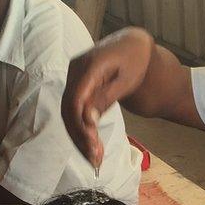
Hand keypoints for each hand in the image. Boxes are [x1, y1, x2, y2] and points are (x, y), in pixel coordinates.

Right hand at [62, 28, 153, 166]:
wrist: (133, 44)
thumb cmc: (135, 60)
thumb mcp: (127, 80)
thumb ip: (106, 97)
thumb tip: (88, 119)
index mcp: (90, 65)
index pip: (77, 99)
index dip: (81, 124)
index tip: (92, 145)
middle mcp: (75, 69)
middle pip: (69, 108)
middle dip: (80, 136)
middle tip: (95, 160)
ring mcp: (73, 76)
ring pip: (69, 111)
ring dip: (79, 136)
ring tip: (95, 158)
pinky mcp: (76, 84)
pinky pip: (73, 108)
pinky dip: (81, 128)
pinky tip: (91, 144)